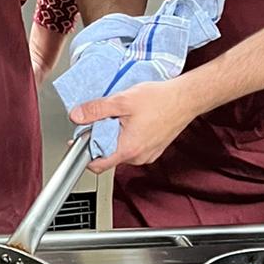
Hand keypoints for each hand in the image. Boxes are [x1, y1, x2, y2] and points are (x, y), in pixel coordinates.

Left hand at [69, 78, 198, 172]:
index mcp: (128, 149)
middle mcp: (138, 157)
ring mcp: (147, 155)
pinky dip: (127, 135)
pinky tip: (132, 120)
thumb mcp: (122, 101)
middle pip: (107, 155)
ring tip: (120, 116)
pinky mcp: (153, 149)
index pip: (96, 165)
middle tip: (102, 118)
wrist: (186, 98)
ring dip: (114, 135)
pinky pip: (132, 147)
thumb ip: (96, 110)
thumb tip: (77, 116)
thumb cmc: (160, 100)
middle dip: (100, 138)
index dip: (84, 153)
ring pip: (120, 150)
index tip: (78, 141)